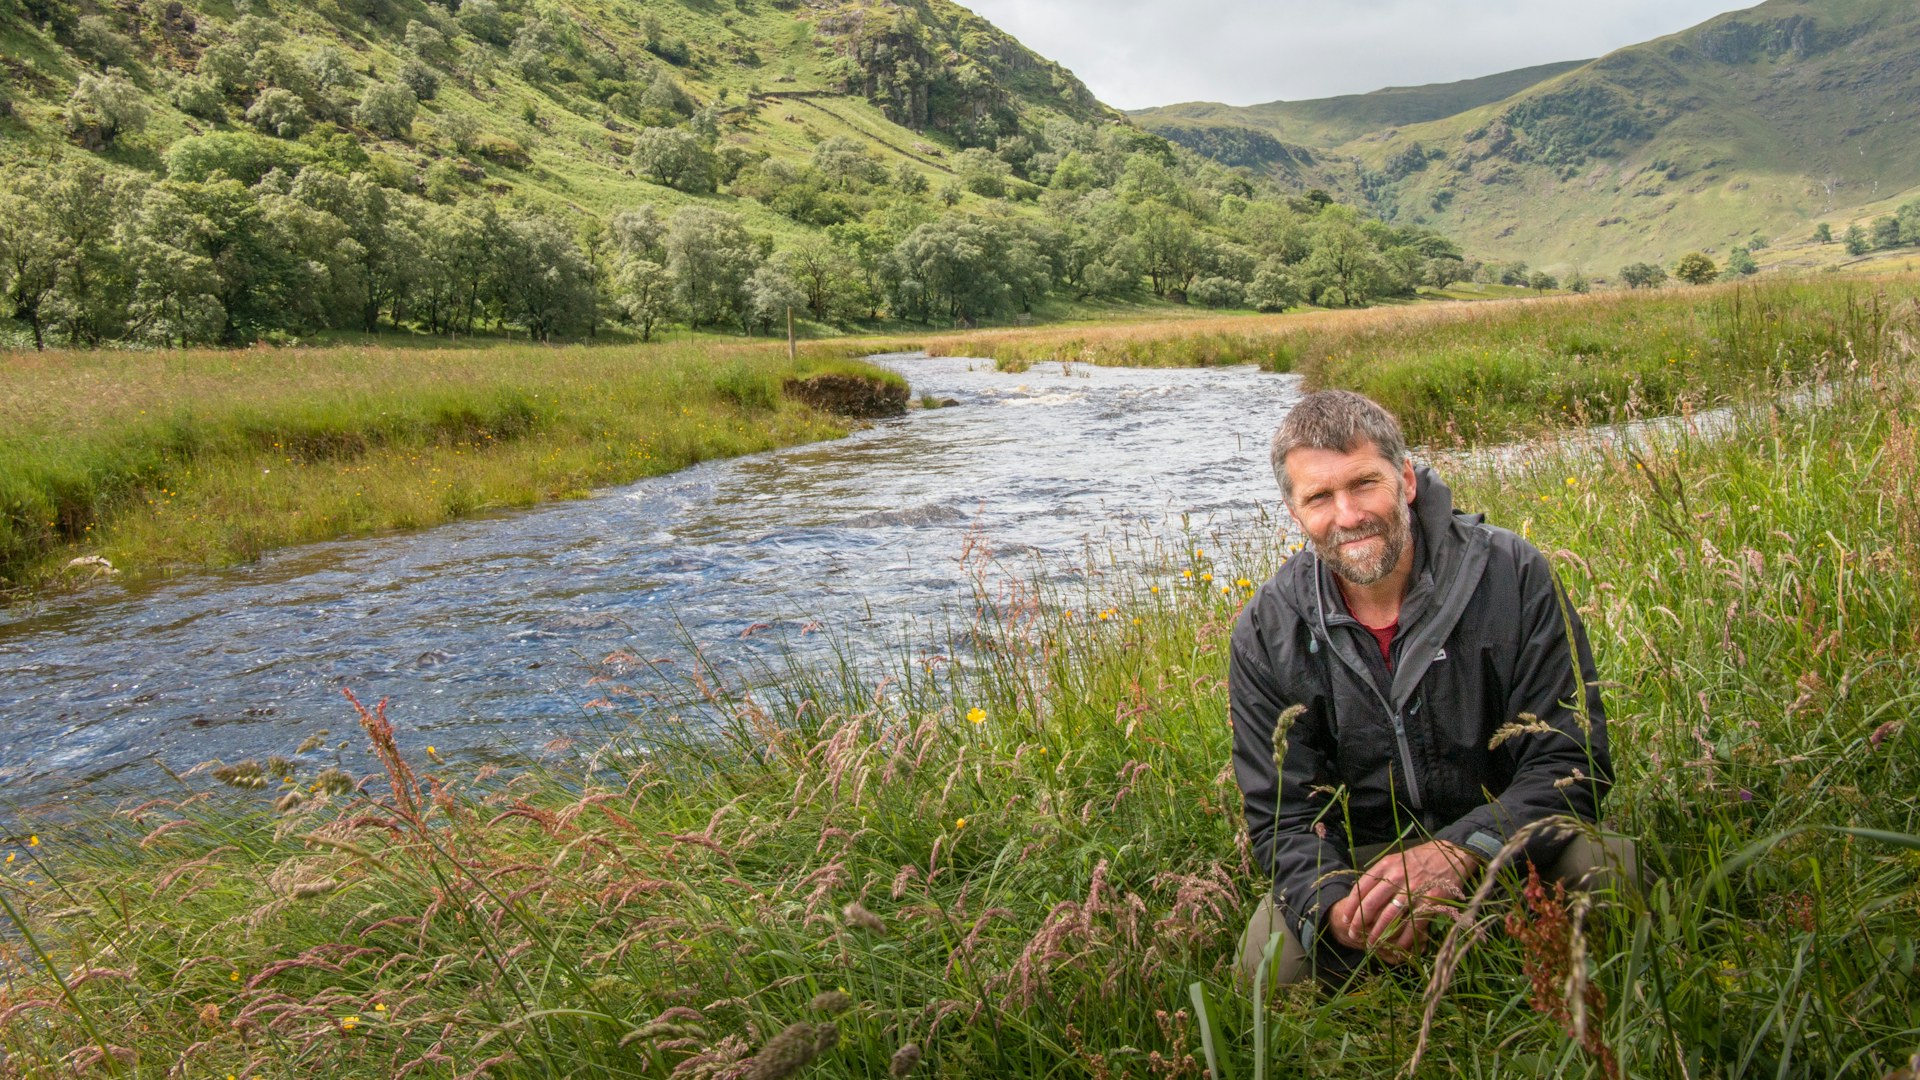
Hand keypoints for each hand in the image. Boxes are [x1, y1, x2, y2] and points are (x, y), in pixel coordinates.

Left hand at [1338, 841, 1479, 959]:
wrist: (1451, 855)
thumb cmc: (1419, 860)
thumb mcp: (1395, 860)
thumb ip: (1379, 875)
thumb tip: (1359, 893)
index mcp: (1385, 866)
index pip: (1361, 888)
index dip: (1351, 907)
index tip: (1346, 920)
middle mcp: (1396, 877)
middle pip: (1372, 905)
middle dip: (1360, 924)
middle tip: (1354, 936)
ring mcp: (1413, 890)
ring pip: (1389, 917)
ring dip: (1378, 934)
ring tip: (1372, 944)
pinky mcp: (1430, 901)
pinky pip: (1413, 924)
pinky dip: (1404, 939)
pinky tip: (1398, 948)